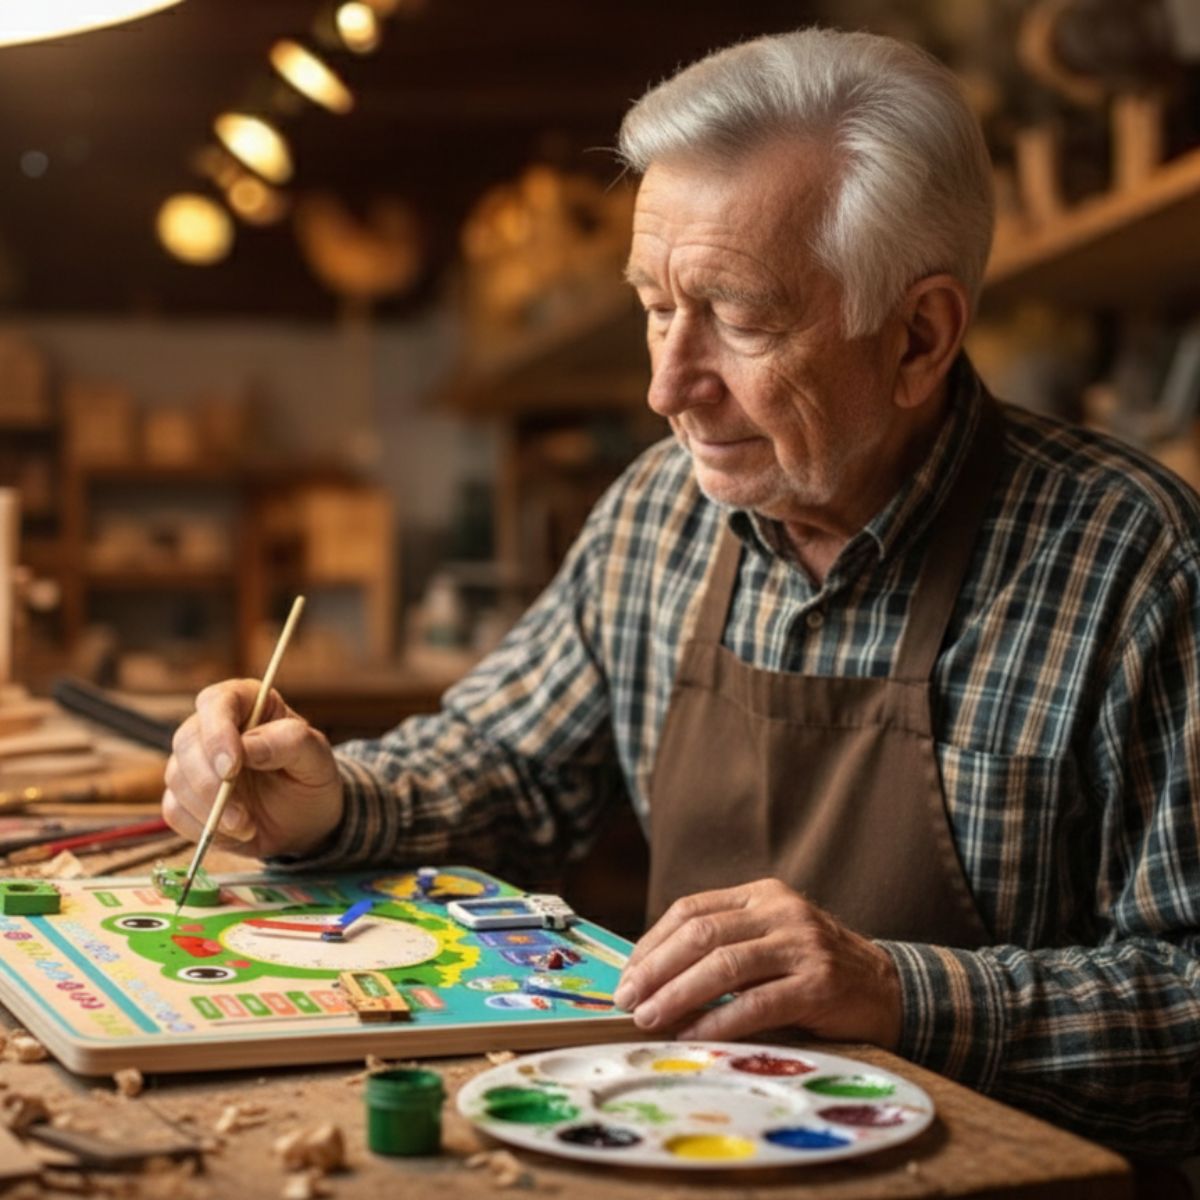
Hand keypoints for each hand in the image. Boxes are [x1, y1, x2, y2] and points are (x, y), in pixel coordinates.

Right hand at [163, 678, 343, 858]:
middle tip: (240, 813)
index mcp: (248, 702)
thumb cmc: (311, 777)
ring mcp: (194, 761)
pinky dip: (200, 827)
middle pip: (186, 741)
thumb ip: (289, 742)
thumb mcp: (316, 757)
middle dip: (209, 782)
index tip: (231, 768)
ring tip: (247, 824)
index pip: (217, 702)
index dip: (217, 733)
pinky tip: (234, 831)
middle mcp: (214, 726)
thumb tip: (248, 745)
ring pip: (176, 777)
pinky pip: (174, 810)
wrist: (304, 820)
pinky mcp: (184, 796)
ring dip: (209, 809)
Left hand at [614, 878, 901, 1047]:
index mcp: (760, 895)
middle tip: (628, 999)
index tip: (626, 976)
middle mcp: (780, 911)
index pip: (691, 910)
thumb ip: (722, 948)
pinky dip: (718, 1020)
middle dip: (656, 968)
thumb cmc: (812, 970)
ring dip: (678, 994)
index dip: (652, 943)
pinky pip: (757, 1003)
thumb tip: (650, 980)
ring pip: (724, 965)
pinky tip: (692, 1035)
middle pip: (701, 933)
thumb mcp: (768, 942)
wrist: (885, 989)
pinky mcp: (818, 984)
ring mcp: (801, 944)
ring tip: (649, 1019)